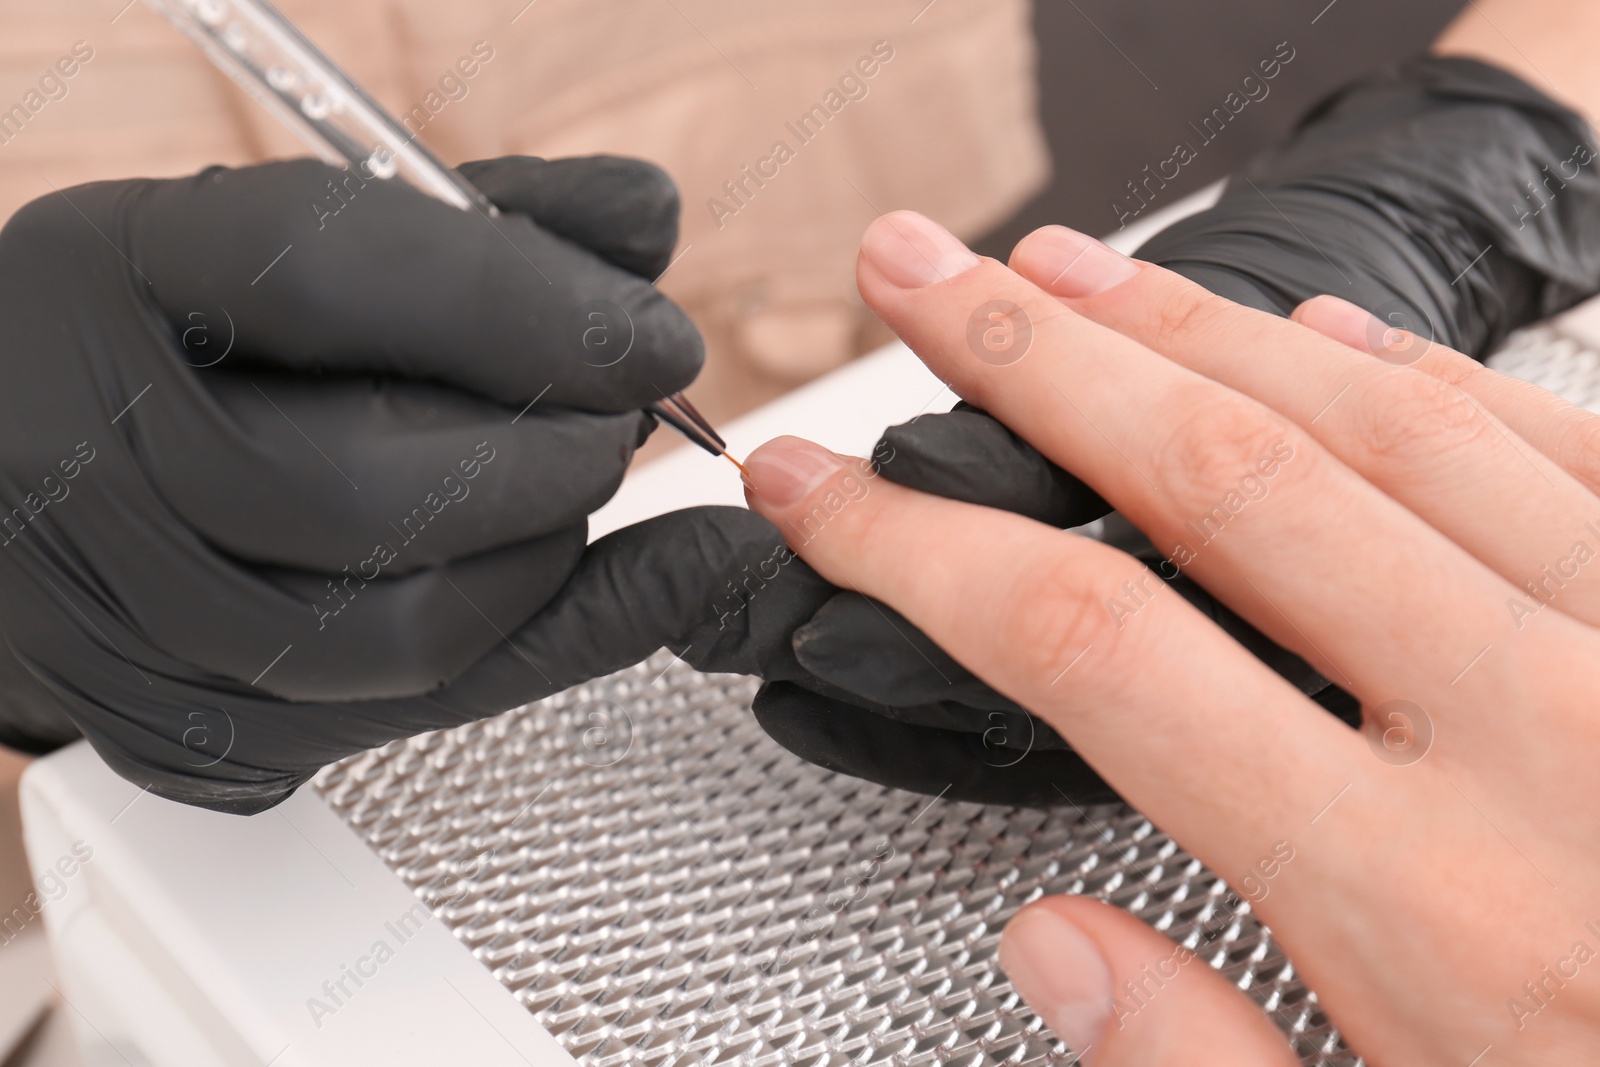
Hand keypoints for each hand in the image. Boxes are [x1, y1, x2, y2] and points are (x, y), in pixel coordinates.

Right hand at [0, 154, 776, 810]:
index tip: (658, 339)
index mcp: (116, 279)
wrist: (20, 473)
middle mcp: (96, 459)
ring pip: (405, 630)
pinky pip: (409, 716)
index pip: (335, 278)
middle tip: (616, 424)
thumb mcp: (298, 233)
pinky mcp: (187, 731)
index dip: (527, 311)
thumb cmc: (183, 339)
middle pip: (374, 490)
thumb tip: (644, 219)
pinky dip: (533, 644)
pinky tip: (594, 587)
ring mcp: (130, 620)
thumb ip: (482, 223)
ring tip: (564, 490)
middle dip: (553, 461)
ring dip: (544, 560)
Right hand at [741, 211, 1599, 1061]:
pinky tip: (1309, 335)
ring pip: (1373, 427)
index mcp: (1428, 910)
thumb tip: (1057, 947)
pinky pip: (1548, 448)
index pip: (1089, 649)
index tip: (821, 486)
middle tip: (918, 276)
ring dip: (1192, 330)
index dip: (917, 546)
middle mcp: (1542, 748)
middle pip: (1215, 478)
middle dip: (1031, 355)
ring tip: (1063, 272)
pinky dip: (1404, 376)